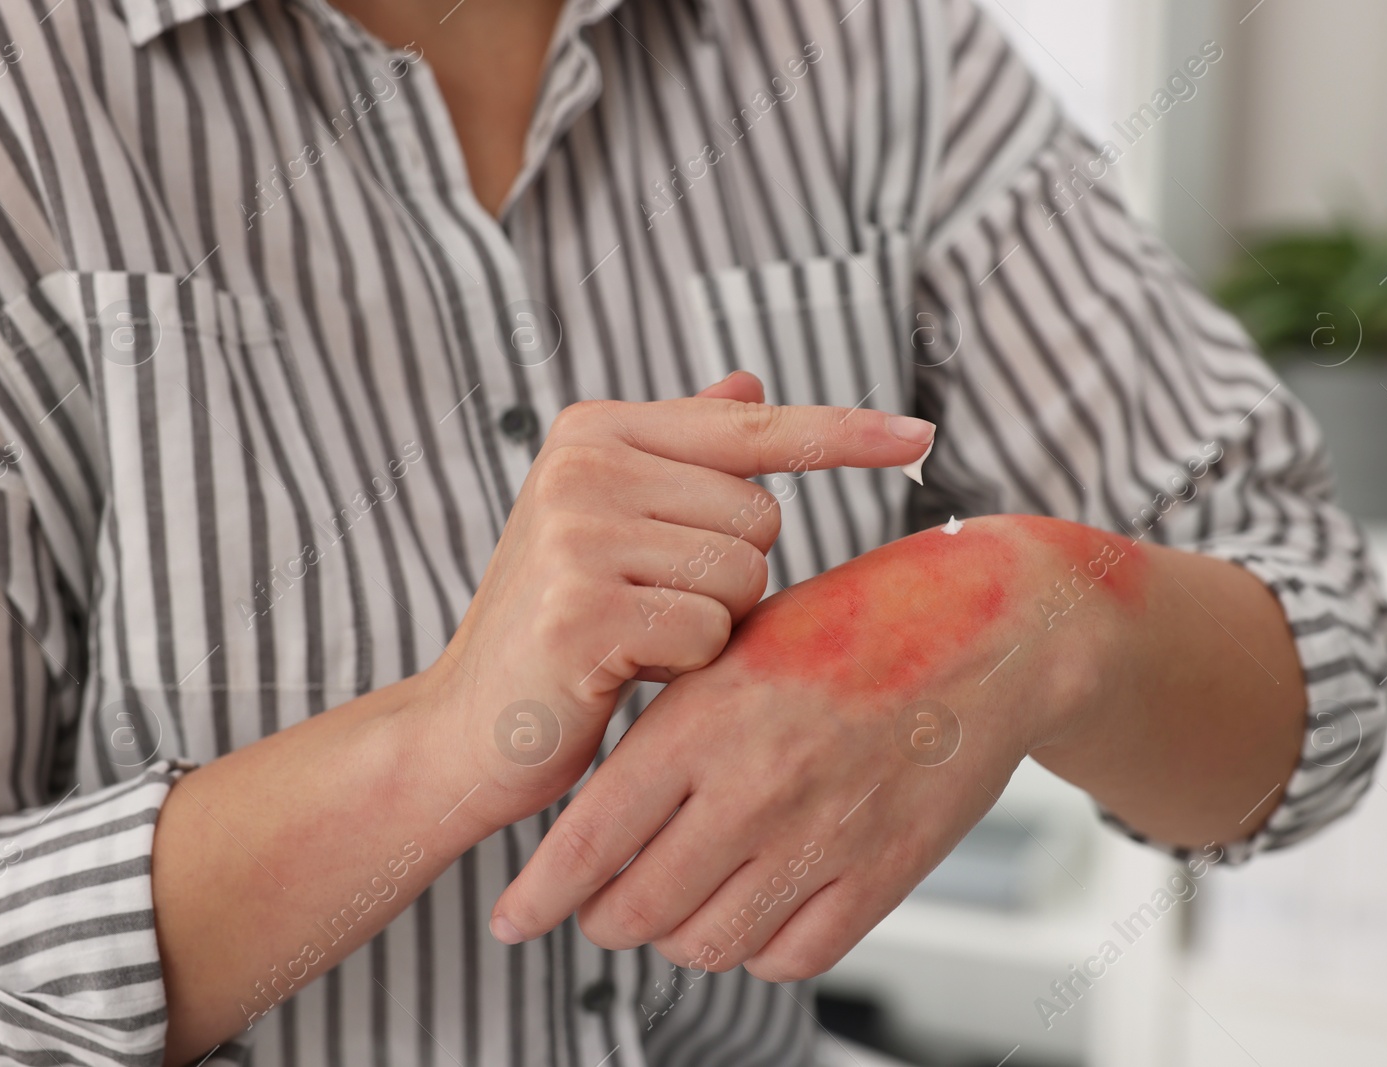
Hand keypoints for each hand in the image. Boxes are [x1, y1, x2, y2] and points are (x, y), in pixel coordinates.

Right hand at [413, 374, 938, 833]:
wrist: (465, 729)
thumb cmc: (558, 625)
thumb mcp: (613, 522)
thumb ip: (683, 454)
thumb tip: (750, 381)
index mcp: (595, 431)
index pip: (751, 427)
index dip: (843, 432)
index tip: (921, 435)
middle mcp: (582, 464)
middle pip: (760, 515)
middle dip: (732, 575)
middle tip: (651, 605)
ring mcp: (577, 533)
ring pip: (742, 574)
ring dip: (710, 623)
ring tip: (635, 636)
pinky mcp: (581, 608)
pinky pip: (710, 630)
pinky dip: (686, 665)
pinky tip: (622, 670)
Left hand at [487, 515, 1148, 975]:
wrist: (992, 627)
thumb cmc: (859, 619)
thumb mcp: (742, 640)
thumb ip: (674, 720)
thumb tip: (606, 798)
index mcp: (706, 718)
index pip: (590, 838)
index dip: (538, 894)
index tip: (512, 917)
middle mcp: (756, 787)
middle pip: (637, 910)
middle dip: (603, 920)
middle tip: (601, 908)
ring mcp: (824, 839)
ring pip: (708, 945)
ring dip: (678, 937)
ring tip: (677, 906)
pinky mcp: (886, 873)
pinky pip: (794, 956)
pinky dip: (759, 949)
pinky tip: (755, 910)